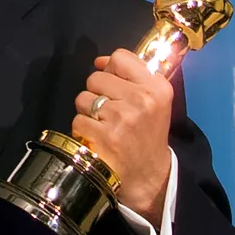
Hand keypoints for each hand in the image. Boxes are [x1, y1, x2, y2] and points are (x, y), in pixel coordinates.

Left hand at [71, 49, 172, 228]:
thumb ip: (131, 77)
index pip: (121, 57)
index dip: (110, 68)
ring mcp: (122, 118)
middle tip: (111, 112)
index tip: (112, 81)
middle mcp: (141, 100)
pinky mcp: (104, 136)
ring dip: (88, 111)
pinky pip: (78, 120)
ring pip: (83, 98)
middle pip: (96, 77)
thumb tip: (100, 61)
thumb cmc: (147, 135)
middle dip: (97, 93)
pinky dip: (83, 130)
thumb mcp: (153, 102)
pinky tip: (98, 138)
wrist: (149, 177)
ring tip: (104, 125)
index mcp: (156, 88)